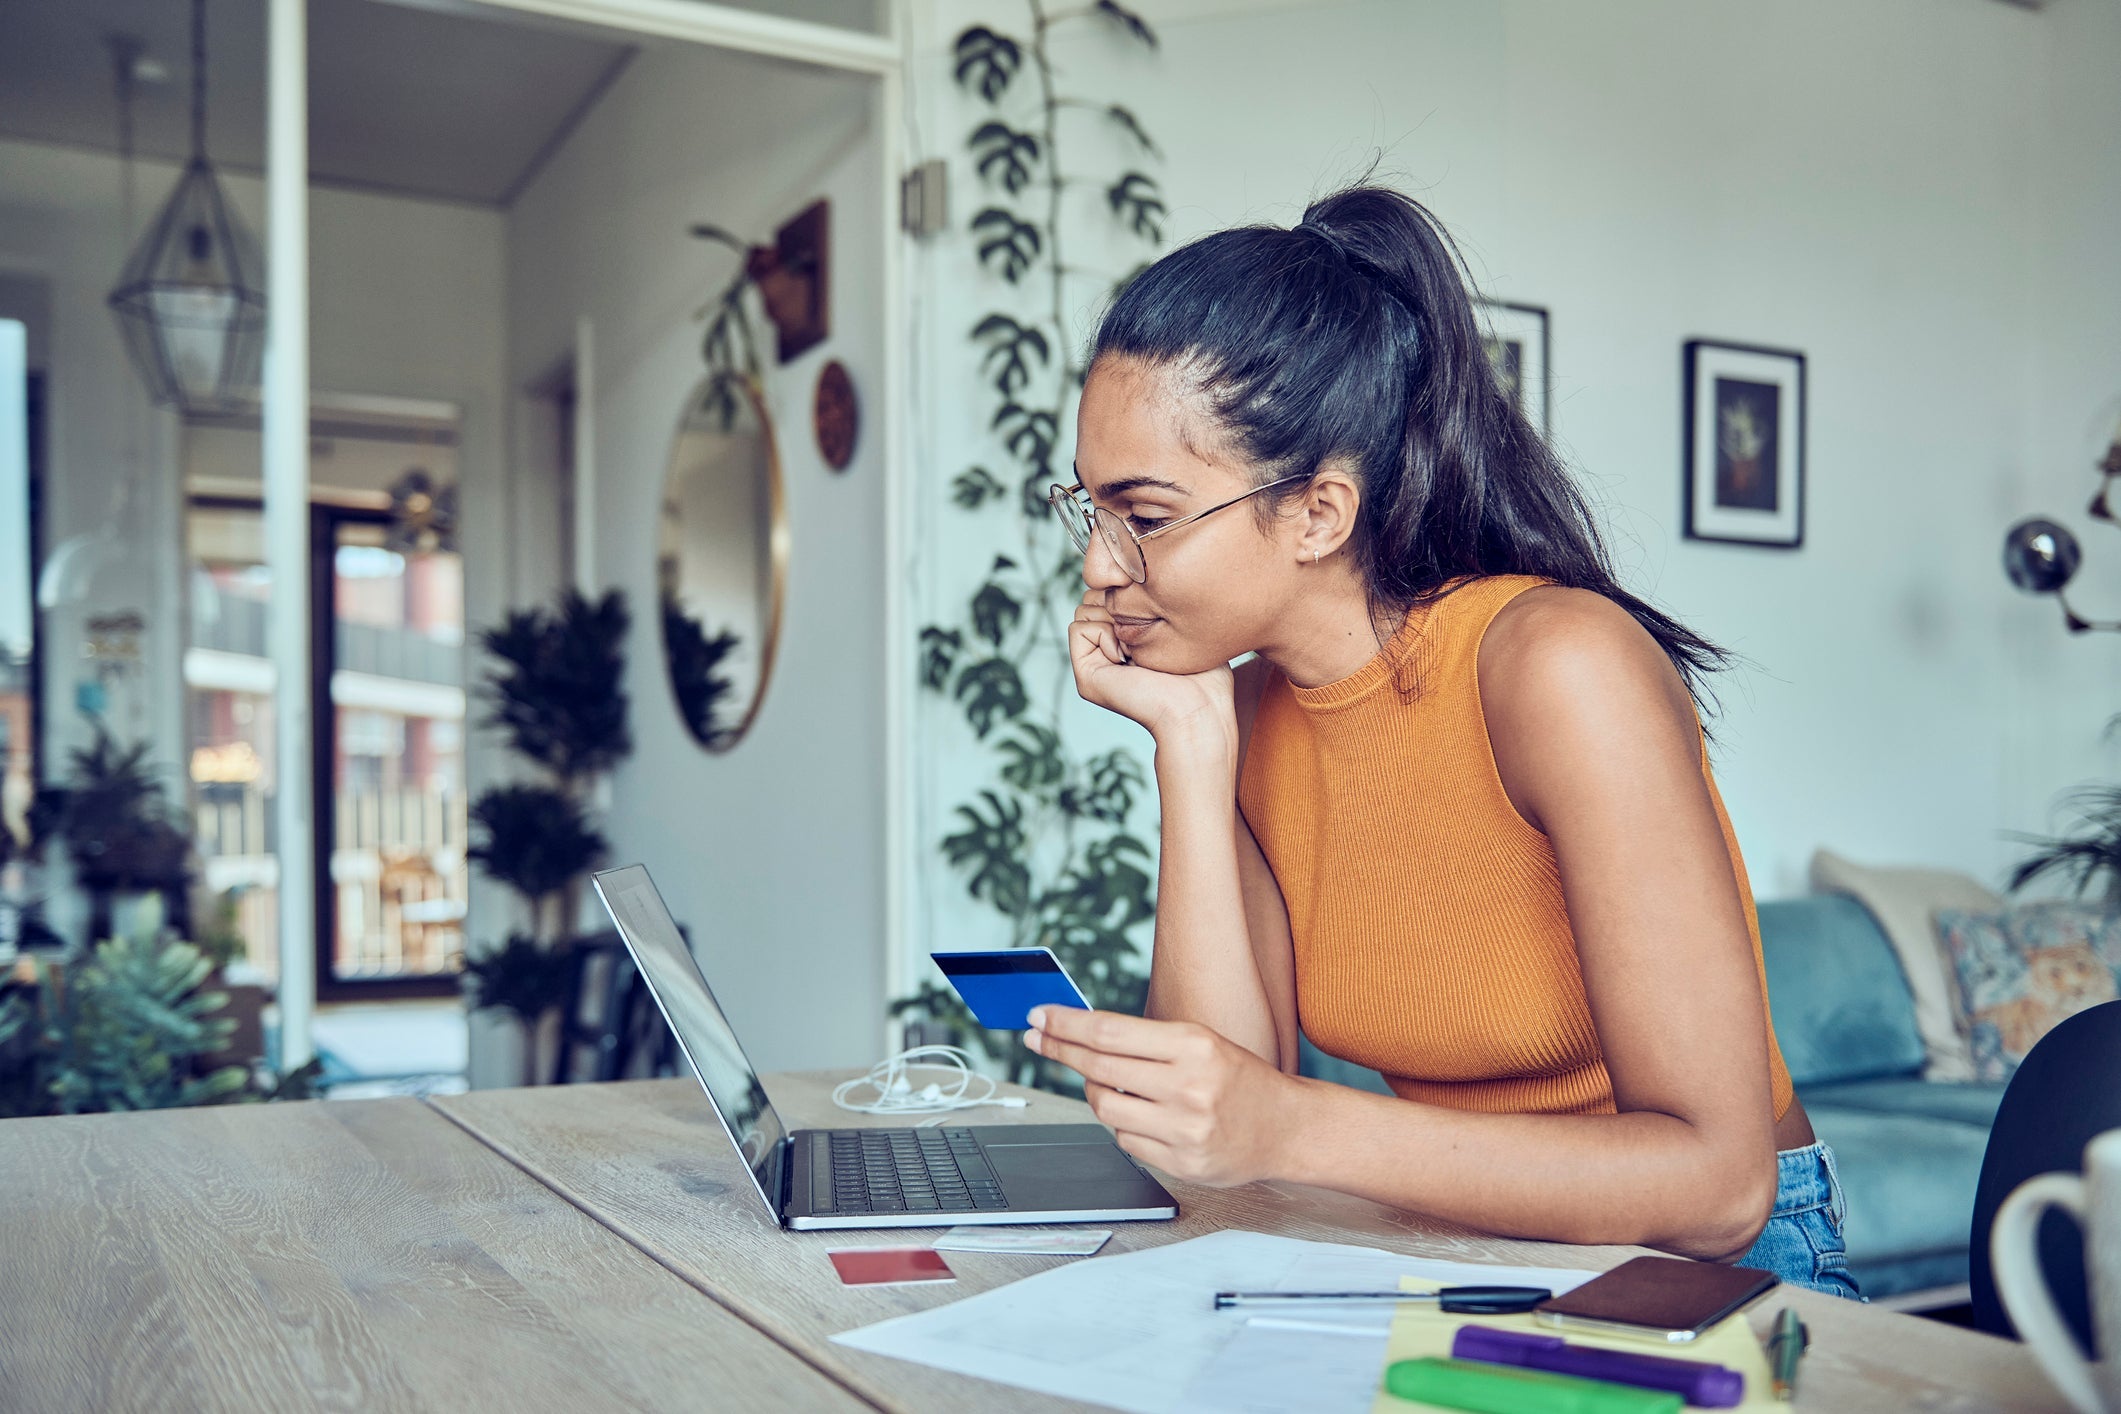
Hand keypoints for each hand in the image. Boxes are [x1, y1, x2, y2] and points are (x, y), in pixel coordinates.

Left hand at [1025, 1006, 1298, 1186]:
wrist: (1285, 1128)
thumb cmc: (1238, 1079)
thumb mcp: (1201, 1043)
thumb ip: (1146, 1041)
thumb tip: (1080, 1034)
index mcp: (1193, 1046)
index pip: (1110, 1031)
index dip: (1066, 1024)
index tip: (1038, 1017)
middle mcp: (1189, 1086)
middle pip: (1099, 1068)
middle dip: (1060, 1050)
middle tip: (1037, 1039)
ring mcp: (1185, 1129)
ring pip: (1105, 1107)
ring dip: (1095, 1092)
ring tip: (1108, 1083)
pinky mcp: (1182, 1163)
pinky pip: (1125, 1141)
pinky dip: (1123, 1126)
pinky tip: (1141, 1116)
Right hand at [1070, 590, 1236, 750]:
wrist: (1198, 711)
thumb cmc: (1205, 676)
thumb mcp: (1183, 629)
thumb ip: (1157, 605)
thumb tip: (1139, 579)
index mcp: (1127, 645)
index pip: (1111, 596)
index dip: (1129, 594)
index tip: (1155, 617)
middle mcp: (1107, 654)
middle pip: (1093, 598)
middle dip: (1118, 604)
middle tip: (1144, 634)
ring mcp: (1095, 666)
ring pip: (1083, 609)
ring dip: (1112, 618)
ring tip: (1136, 647)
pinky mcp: (1086, 676)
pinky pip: (1077, 627)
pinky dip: (1102, 633)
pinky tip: (1126, 655)